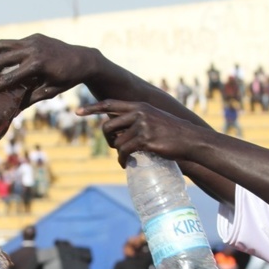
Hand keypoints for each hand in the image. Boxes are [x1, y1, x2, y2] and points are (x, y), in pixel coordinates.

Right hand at [0, 34, 97, 104]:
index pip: (9, 77)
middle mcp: (33, 50)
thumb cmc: (67, 80)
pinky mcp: (34, 36)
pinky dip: (8, 53)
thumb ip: (29, 99)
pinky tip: (11, 63)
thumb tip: (12, 113)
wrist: (83, 59)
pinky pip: (13, 43)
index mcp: (37, 66)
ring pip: (2, 45)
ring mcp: (32, 40)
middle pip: (0, 59)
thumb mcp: (49, 92)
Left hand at [77, 99, 202, 166]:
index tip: (77, 112)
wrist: (191, 140)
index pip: (109, 104)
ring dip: (118, 153)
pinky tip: (126, 164)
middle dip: (108, 140)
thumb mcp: (155, 120)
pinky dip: (122, 160)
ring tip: (125, 159)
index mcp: (139, 105)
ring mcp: (142, 125)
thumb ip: (139, 120)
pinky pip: (124, 151)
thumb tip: (123, 130)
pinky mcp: (145, 139)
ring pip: (116, 141)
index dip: (92, 108)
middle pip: (108, 125)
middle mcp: (139, 112)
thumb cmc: (174, 133)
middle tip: (116, 148)